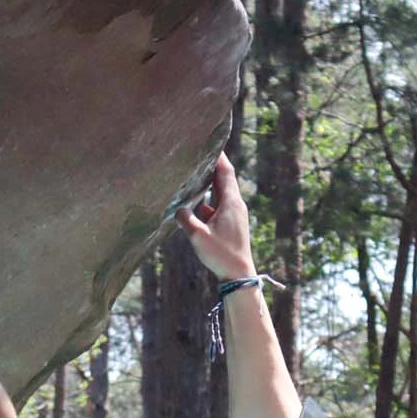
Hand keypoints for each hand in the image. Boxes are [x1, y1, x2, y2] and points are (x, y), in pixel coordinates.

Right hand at [176, 153, 257, 280]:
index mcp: (230, 203)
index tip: (212, 142)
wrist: (239, 275)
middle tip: (200, 152)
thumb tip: (177, 209)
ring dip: (209, 182)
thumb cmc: (221, 255)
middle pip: (224, 179)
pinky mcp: (231, 225)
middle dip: (212, 165)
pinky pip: (218, 206)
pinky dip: (208, 200)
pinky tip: (195, 203)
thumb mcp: (198, 237)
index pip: (225, 172)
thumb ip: (185, 220)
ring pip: (221, 193)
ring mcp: (234, 215)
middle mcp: (235, 205)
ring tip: (195, 173)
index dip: (219, 156)